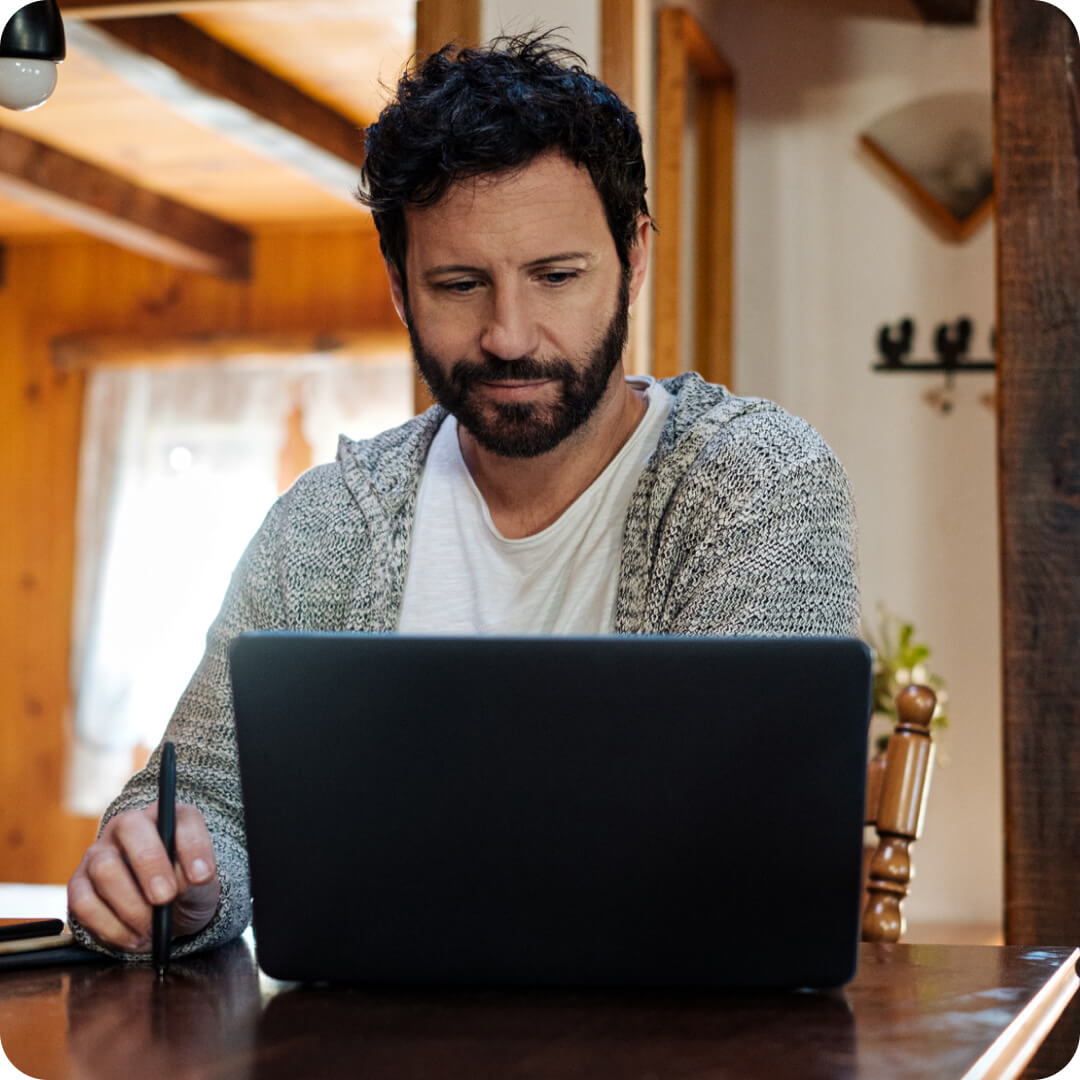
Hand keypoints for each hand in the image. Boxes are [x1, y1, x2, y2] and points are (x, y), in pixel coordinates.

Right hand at [67, 802, 219, 952]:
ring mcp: (99, 852)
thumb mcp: (201, 888)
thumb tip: (186, 881)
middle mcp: (130, 825)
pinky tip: (133, 937)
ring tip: (151, 928)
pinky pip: (84, 902)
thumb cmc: (185, 892)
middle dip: (150, 865)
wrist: (163, 916)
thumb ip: (196, 882)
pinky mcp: (79, 884)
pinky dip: (111, 927)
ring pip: (104, 867)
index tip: (202, 876)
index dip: (192, 844)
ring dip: (130, 905)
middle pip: (131, 828)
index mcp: (169, 818)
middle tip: (165, 898)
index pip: (181, 816)